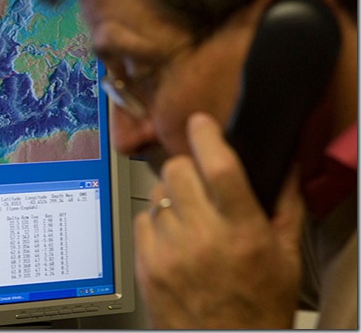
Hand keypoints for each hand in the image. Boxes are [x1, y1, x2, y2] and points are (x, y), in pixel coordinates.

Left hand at [133, 112, 304, 328]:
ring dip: (172, 195)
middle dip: (187, 166)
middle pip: (177, 170)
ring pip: (157, 192)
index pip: (221, 169)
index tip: (201, 122)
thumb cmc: (256, 307)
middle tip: (197, 181)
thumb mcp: (286, 257)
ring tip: (189, 219)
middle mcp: (202, 239)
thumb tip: (286, 166)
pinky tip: (173, 238)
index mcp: (242, 233)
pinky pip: (143, 218)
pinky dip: (156, 220)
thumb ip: (286, 206)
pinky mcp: (145, 263)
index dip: (208, 137)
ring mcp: (168, 252)